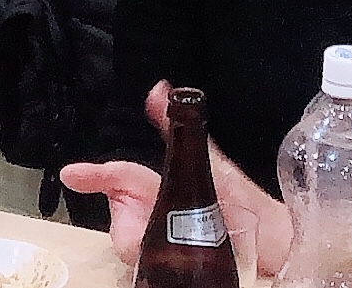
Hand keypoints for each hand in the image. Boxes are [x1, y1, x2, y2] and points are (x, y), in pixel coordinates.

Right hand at [58, 83, 292, 271]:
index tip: (71, 175)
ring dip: (138, 246)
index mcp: (169, 184)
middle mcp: (159, 212)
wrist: (280, 253)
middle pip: (121, 215)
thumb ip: (189, 134)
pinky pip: (142, 261)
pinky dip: (144, 261)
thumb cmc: (252, 209)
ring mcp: (162, 241)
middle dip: (123, 226)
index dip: (94, 174)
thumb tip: (162, 88)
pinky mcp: (167, 264)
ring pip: (130, 241)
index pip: (123, 175)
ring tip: (180, 252)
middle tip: (136, 241)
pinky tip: (166, 262)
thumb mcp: (221, 172)